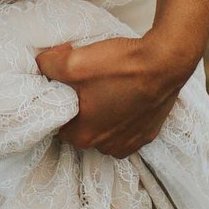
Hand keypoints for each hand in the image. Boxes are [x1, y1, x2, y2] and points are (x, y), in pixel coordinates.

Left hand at [35, 34, 194, 157]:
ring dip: (102, 113)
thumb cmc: (121, 66)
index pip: (59, 124)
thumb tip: (43, 64)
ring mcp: (132, 142)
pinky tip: (124, 94)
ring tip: (105, 88)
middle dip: (80, 109)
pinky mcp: (149, 132)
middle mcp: (109, 147)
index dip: (58, 102)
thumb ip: (48, 65)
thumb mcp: (74, 61)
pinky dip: (123, 114)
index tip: (64, 85)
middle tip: (84, 83)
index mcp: (86, 137)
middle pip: (82, 128)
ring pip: (105, 129)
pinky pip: (126, 127)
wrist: (166, 61)